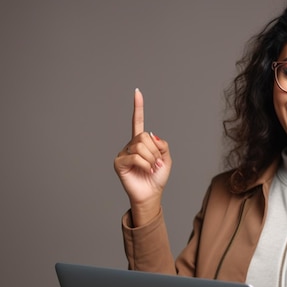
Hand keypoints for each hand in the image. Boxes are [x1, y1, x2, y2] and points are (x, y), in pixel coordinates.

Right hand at [114, 89, 171, 225]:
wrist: (152, 195)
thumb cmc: (157, 178)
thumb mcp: (166, 158)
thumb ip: (162, 144)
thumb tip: (150, 135)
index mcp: (141, 142)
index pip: (138, 122)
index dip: (138, 107)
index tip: (137, 92)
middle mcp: (130, 145)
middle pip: (144, 137)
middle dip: (155, 151)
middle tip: (156, 163)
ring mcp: (123, 153)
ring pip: (141, 146)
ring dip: (151, 159)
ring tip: (151, 168)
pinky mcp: (119, 163)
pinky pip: (135, 156)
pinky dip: (145, 164)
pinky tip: (145, 171)